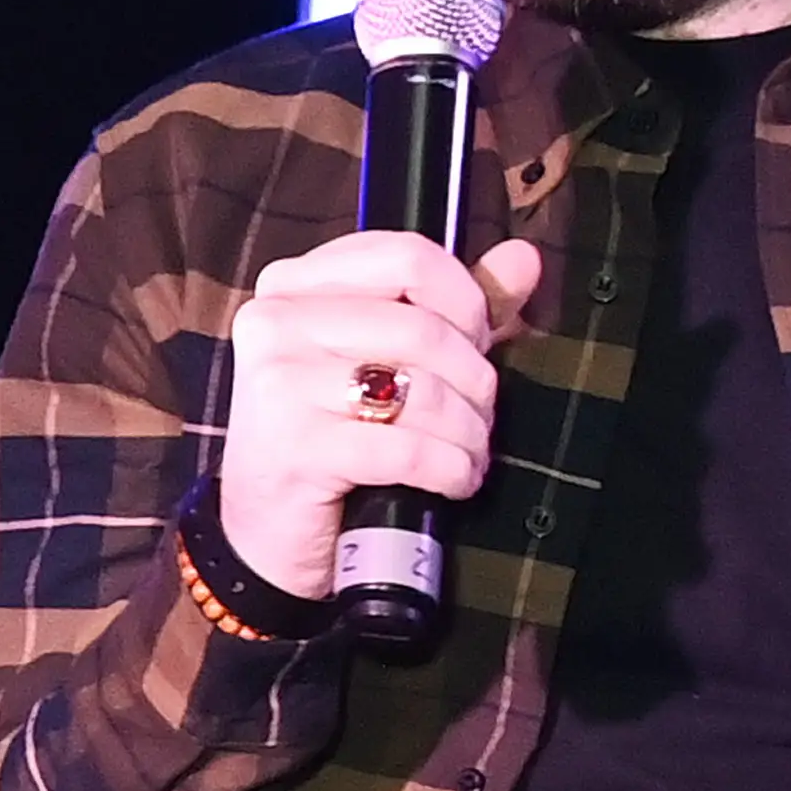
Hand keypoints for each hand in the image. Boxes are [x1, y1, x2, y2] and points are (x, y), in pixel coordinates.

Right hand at [218, 231, 538, 595]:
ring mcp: (278, 382)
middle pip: (423, 328)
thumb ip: (453, 307)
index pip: (405, 255)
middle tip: (478, 414)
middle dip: (474, 380)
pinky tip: (454, 480)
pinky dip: (450, 469)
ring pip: (423, 389)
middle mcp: (274, 322)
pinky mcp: (294, 446)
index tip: (475, 342)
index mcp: (292, 286)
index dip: (464, 300)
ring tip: (468, 450)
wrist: (268, 534)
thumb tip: (523, 259)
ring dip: (468, 430)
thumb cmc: (330, 437)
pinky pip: (409, 448)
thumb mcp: (385, 360)